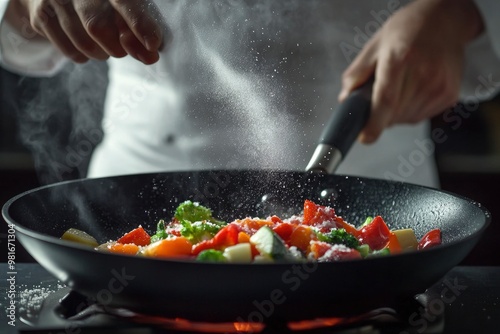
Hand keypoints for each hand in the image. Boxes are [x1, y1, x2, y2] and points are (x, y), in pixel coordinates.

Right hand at [6, 0, 168, 63]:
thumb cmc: (101, 1)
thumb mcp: (122, 4)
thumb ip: (138, 27)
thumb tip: (150, 57)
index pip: (124, 2)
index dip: (140, 24)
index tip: (153, 44)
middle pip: (98, 27)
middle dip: (116, 47)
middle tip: (121, 49)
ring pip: (84, 42)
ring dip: (101, 54)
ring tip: (104, 48)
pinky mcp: (40, 16)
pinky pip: (69, 51)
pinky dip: (83, 56)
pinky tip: (86, 45)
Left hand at [338, 0, 483, 142]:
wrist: (445, 22)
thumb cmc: (406, 31)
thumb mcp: (374, 46)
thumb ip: (356, 74)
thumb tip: (345, 101)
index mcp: (400, 59)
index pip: (386, 100)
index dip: (373, 124)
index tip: (364, 138)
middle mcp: (423, 74)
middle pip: (393, 114)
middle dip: (379, 114)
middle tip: (380, 93)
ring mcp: (439, 86)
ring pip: (405, 119)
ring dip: (395, 113)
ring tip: (400, 86)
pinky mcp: (449, 95)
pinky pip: (420, 116)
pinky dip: (409, 111)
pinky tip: (413, 89)